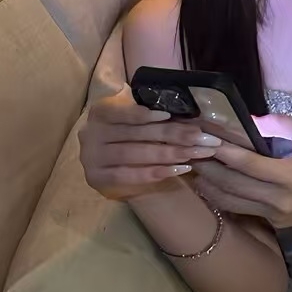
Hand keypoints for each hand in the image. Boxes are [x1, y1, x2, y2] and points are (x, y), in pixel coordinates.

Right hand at [78, 85, 221, 200]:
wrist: (103, 162)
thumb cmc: (123, 134)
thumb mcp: (129, 120)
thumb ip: (149, 118)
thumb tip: (186, 118)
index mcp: (100, 113)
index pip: (123, 113)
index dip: (144, 114)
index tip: (170, 115)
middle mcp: (91, 134)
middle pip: (135, 134)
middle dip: (171, 135)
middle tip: (200, 137)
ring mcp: (91, 158)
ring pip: (133, 155)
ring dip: (167, 154)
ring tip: (193, 153)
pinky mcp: (97, 178)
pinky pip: (129, 176)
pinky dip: (155, 173)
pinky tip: (178, 170)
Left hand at [192, 114, 291, 226]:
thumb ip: (277, 123)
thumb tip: (246, 121)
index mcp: (290, 176)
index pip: (246, 164)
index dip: (222, 151)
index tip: (204, 138)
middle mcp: (280, 200)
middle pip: (233, 185)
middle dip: (208, 169)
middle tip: (191, 152)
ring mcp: (277, 216)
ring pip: (232, 203)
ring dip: (210, 186)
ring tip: (194, 169)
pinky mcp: (277, 224)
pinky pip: (244, 210)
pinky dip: (225, 198)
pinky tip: (212, 185)